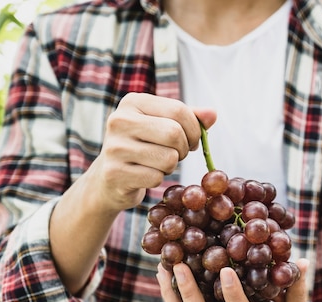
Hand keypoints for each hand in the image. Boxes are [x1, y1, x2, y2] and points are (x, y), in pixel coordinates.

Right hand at [86, 92, 216, 213]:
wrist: (109, 178)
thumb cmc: (144, 146)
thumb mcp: (164, 125)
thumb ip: (190, 118)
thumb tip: (212, 114)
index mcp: (133, 102)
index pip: (178, 110)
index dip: (194, 129)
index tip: (191, 140)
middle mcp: (119, 120)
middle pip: (174, 134)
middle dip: (184, 149)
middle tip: (176, 154)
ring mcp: (114, 147)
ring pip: (168, 158)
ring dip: (170, 166)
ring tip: (157, 163)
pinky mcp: (114, 173)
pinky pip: (155, 178)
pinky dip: (157, 180)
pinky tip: (144, 176)